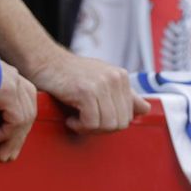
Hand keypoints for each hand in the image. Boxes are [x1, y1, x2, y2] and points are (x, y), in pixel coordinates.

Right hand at [0, 61, 37, 162]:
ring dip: (13, 140)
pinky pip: (15, 120)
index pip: (27, 103)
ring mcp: (12, 83)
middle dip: (20, 137)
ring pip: (24, 119)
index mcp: (10, 75)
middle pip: (29, 112)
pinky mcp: (7, 91)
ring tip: (3, 154)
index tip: (12, 141)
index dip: (21, 125)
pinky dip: (7, 133)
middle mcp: (15, 78)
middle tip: (10, 154)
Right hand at [30, 49, 150, 133]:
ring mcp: (102, 84)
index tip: (94, 119)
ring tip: (76, 120)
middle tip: (83, 122)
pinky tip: (70, 119)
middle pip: (120, 123)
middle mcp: (115, 78)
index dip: (111, 123)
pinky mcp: (86, 91)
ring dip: (89, 129)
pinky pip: (91, 123)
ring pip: (107, 125)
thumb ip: (124, 95)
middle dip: (101, 129)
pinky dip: (79, 126)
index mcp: (121, 77)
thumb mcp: (101, 80)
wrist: (45, 61)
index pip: (128, 116)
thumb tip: (145, 109)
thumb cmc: (69, 74)